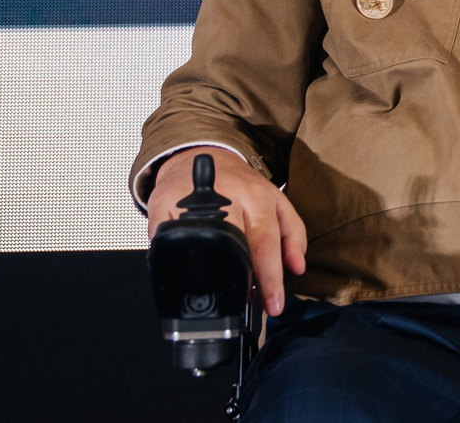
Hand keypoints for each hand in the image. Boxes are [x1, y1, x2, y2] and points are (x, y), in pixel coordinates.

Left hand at [143, 149, 306, 317]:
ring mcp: (267, 196)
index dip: (240, 267)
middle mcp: (249, 196)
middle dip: (270, 275)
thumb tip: (168, 265)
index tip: (241, 294)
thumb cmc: (182, 185)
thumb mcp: (162, 205)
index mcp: (220, 198)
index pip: (234, 236)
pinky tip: (296, 267)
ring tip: (279, 299)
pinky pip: (294, 223)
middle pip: (265, 238)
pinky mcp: (278, 198)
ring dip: (286, 265)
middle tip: (271, 305)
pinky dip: (297, 246)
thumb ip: (164, 232)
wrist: (200, 154)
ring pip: (284, 232)